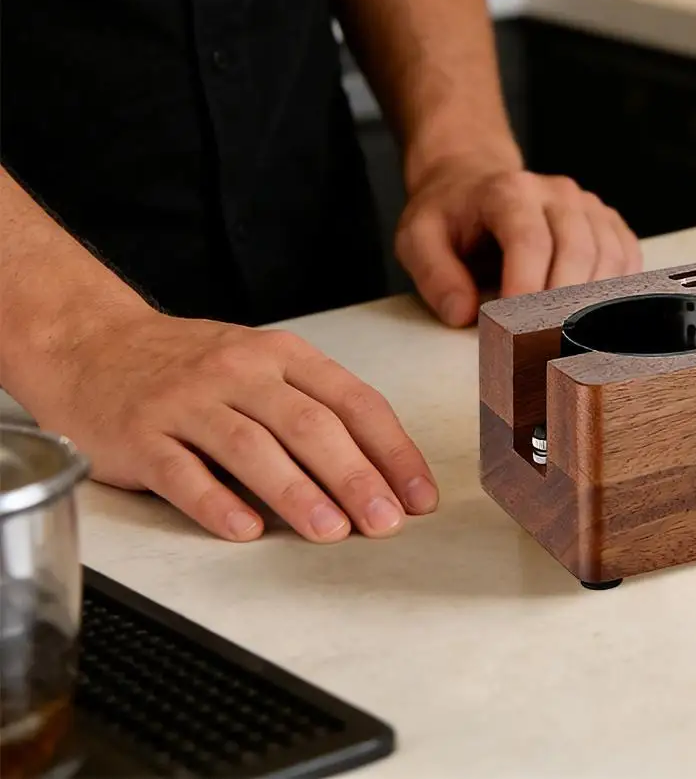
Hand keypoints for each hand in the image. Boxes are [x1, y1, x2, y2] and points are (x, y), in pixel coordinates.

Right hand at [31, 305, 436, 542]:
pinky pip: (182, 472)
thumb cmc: (191, 367)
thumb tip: (379, 472)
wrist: (94, 345)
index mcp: (283, 355)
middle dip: (356, 476)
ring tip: (330, 530)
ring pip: (252, 447)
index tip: (419, 495)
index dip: (392, 450)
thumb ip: (312, 408)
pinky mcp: (140, 434)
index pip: (354, 401)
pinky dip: (216, 502)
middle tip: (385, 521)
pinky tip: (245, 530)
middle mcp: (241, 372)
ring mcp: (188, 402)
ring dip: (296, 491)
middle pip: (310, 424)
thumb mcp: (261, 366)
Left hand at [395, 159, 640, 326]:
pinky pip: (626, 255)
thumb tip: (463, 314)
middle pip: (577, 249)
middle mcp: (556, 191)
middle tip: (545, 346)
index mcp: (509, 191)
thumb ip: (434, 275)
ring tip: (567, 338)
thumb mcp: (418, 237)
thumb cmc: (449, 214)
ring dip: (593, 302)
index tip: (518, 331)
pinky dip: (618, 289)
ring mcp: (586, 204)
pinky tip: (595, 316)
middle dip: (564, 304)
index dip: (528, 288)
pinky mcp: (606, 220)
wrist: (474, 181)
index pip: (529, 240)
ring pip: (608, 254)